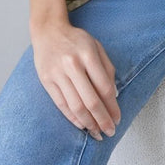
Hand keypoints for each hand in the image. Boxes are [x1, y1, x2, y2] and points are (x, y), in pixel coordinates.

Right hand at [31, 20, 120, 139]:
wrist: (48, 31)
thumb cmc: (76, 40)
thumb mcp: (96, 46)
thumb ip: (107, 69)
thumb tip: (114, 96)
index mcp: (88, 55)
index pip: (104, 87)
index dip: (112, 106)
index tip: (117, 118)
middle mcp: (72, 65)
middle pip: (90, 100)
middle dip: (102, 120)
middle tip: (110, 132)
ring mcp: (57, 74)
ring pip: (75, 106)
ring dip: (88, 123)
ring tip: (97, 133)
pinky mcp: (46, 81)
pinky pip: (61, 104)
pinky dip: (72, 118)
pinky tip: (82, 125)